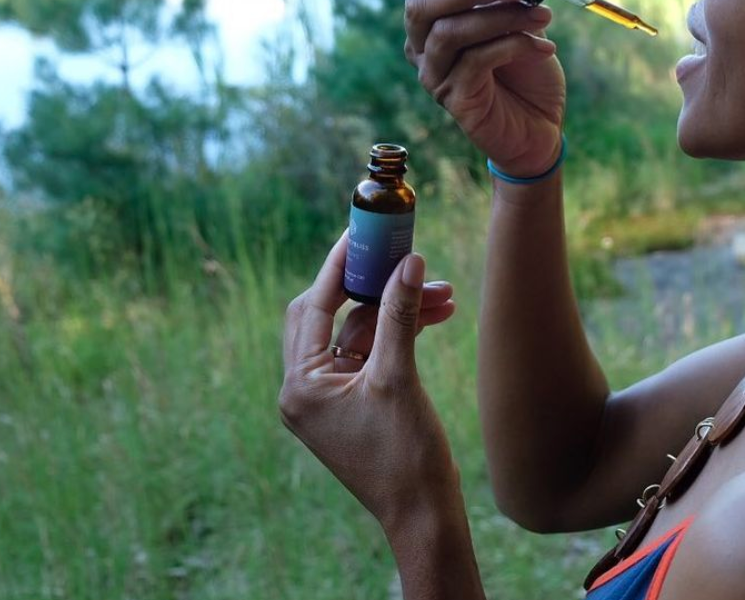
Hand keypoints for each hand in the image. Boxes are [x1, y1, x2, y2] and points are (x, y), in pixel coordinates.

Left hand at [279, 233, 461, 531]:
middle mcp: (304, 389)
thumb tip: (408, 260)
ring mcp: (327, 396)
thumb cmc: (404, 454)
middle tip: (396, 253)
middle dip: (372, 285)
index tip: (359, 233)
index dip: (339, 266)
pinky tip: (436, 312)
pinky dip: (398, 331)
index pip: (314, 307)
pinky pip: (369, 350)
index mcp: (300, 386)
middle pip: (331, 313)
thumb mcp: (399, 376)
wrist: (422, 510)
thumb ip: (400, 314)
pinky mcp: (351, 400)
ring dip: (396, 309)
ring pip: (358, 331)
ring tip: (444, 292)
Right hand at [404, 0, 565, 178]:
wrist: (540, 127)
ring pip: (451, 32)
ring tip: (544, 15)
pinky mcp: (454, 99)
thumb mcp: (520, 23)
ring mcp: (434, 75)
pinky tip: (546, 48)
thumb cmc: (527, 72)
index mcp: (433, 22)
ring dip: (502, 16)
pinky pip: (477, 61)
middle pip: (423, 5)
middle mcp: (422, 48)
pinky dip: (514, 45)